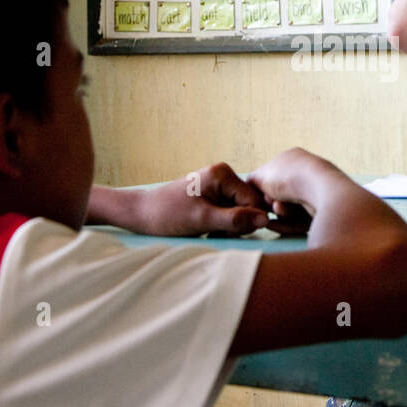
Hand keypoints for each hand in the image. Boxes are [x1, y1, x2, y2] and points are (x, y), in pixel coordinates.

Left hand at [135, 163, 270, 236]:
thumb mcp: (202, 220)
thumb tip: (266, 220)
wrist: (141, 213)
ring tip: (208, 231)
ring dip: (229, 227)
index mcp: (223, 174)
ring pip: (240, 211)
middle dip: (236, 224)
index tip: (224, 232)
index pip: (254, 202)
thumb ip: (235, 220)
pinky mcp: (213, 194)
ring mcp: (219, 184)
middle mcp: (224, 174)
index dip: (246, 222)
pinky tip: (207, 229)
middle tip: (213, 232)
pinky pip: (230, 211)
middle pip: (249, 206)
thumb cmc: (167, 215)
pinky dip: (222, 224)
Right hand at [246, 147, 343, 235]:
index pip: (274, 176)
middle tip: (270, 204)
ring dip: (280, 213)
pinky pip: (300, 221)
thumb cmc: (288, 176)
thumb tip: (250, 186)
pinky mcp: (324, 211)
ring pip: (290, 210)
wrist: (318, 187)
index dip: (263, 188)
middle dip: (272, 202)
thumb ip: (253, 180)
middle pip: (282, 195)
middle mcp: (308, 173)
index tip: (258, 196)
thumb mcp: (261, 174)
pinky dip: (287, 224)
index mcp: (294, 159)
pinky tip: (276, 224)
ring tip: (279, 209)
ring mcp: (318, 192)